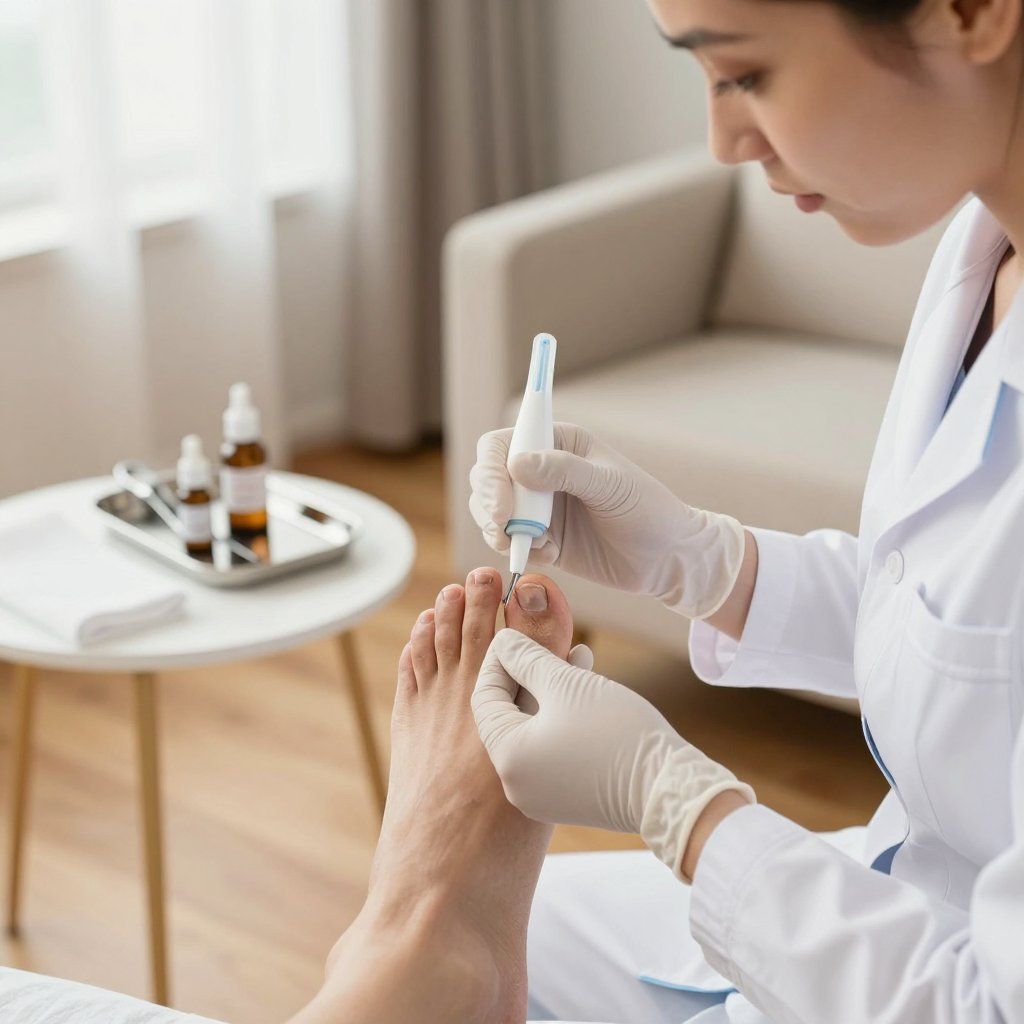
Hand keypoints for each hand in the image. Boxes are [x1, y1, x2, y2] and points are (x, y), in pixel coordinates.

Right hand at [469, 422, 744, 618]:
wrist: (666, 558)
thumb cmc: (648, 511)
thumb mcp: (610, 486)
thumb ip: (564, 471)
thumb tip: (516, 464)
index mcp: (557, 443)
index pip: (501, 444)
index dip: (491, 470)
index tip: (502, 504)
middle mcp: (540, 470)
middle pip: (486, 478)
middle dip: (489, 505)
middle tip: (504, 532)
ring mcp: (536, 505)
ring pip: (489, 512)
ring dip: (499, 531)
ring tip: (535, 544)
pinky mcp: (538, 537)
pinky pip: (507, 541)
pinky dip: (519, 550)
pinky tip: (552, 553)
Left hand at [472, 628, 754, 878]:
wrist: (670, 791)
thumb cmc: (616, 733)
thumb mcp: (567, 683)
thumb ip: (527, 658)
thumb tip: (504, 641)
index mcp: (507, 756)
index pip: (483, 697)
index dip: (497, 660)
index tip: (516, 635)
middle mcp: (514, 783)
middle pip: (505, 716)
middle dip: (525, 675)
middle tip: (547, 644)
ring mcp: (539, 797)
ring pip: (530, 731)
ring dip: (546, 694)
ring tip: (574, 659)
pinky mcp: (564, 800)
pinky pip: (548, 751)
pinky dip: (558, 721)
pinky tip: (584, 693)